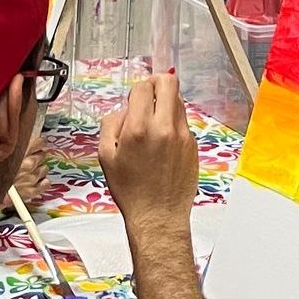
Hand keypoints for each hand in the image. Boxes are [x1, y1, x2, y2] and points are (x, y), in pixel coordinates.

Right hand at [13, 130, 48, 207]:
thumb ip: (9, 146)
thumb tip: (15, 140)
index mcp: (20, 151)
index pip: (40, 142)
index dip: (37, 144)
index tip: (35, 145)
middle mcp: (29, 163)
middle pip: (42, 155)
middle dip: (36, 157)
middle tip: (26, 160)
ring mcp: (32, 177)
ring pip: (44, 169)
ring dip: (38, 170)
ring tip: (28, 173)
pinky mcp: (32, 191)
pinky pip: (46, 183)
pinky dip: (42, 182)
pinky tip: (35, 182)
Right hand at [98, 74, 198, 240]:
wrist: (158, 216)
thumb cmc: (132, 191)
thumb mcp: (106, 156)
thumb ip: (111, 124)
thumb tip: (124, 109)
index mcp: (139, 130)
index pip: (143, 87)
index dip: (137, 89)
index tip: (135, 99)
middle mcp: (164, 129)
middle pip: (169, 82)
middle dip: (157, 82)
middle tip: (150, 94)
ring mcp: (182, 136)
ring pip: (178, 100)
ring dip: (166, 103)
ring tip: (154, 122)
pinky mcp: (193, 145)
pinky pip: (183, 122)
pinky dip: (173, 123)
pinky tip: (163, 143)